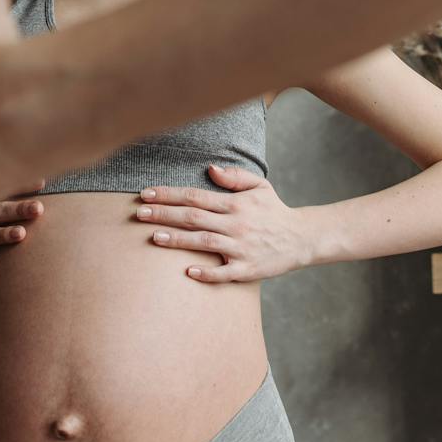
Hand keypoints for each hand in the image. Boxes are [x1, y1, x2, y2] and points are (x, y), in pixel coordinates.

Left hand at [131, 164, 309, 282]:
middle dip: (164, 214)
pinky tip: (188, 271)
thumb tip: (210, 168)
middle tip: (139, 213)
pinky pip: (224, 272)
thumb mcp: (260, 186)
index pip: (195, 196)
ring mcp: (241, 248)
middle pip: (193, 217)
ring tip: (154, 237)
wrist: (301, 238)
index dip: (169, 194)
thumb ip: (235, 177)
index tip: (146, 194)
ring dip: (177, 239)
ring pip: (204, 242)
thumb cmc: (274, 210)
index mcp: (235, 204)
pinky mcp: (247, 269)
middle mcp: (236, 224)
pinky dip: (207, 273)